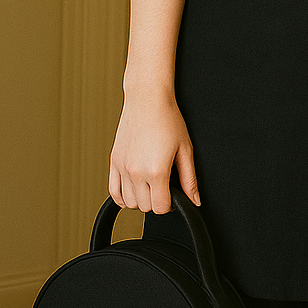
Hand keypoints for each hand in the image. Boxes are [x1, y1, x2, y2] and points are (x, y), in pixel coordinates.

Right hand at [109, 84, 200, 212]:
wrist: (147, 99)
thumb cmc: (168, 119)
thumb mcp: (185, 150)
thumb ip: (189, 180)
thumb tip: (195, 201)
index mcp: (156, 171)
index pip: (160, 207)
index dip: (170, 205)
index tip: (174, 195)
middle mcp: (136, 172)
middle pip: (145, 207)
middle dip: (157, 201)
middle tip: (165, 186)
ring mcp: (122, 167)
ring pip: (129, 203)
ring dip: (141, 199)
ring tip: (151, 184)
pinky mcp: (114, 161)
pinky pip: (113, 191)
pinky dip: (123, 197)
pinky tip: (134, 189)